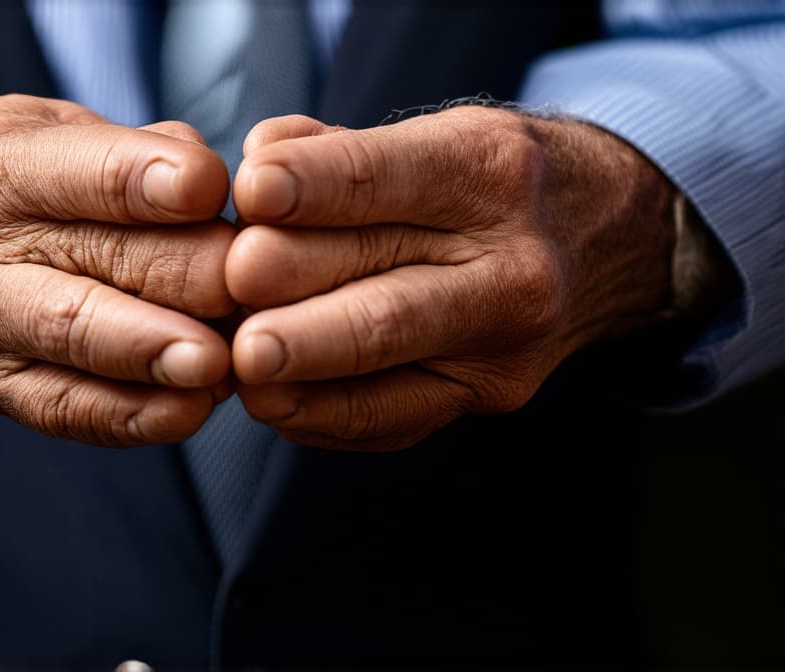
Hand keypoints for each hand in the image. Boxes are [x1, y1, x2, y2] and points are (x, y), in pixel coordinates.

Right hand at [0, 95, 236, 445]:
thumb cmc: (8, 175)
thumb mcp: (57, 131)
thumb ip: (143, 155)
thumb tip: (220, 198)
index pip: (89, 176)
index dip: (158, 186)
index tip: (215, 194)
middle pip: (99, 266)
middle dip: (190, 280)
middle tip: (253, 292)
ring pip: (78, 344)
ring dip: (163, 359)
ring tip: (224, 364)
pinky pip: (66, 411)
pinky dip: (136, 415)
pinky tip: (189, 408)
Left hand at [227, 109, 676, 449]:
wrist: (604, 237)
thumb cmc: (493, 182)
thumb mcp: (435, 135)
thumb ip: (337, 149)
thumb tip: (256, 163)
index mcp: (488, 171)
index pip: (385, 180)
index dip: (311, 188)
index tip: (250, 192)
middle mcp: (509, 264)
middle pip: (382, 293)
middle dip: (290, 297)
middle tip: (226, 292)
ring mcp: (505, 343)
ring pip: (386, 364)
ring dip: (300, 369)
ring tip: (239, 365)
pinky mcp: (490, 395)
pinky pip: (392, 418)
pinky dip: (321, 415)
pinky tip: (275, 400)